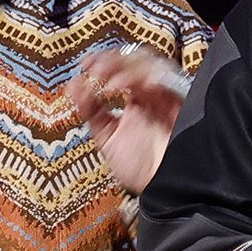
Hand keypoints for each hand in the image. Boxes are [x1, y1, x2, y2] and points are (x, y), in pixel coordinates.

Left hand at [68, 44, 190, 193]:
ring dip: (126, 68)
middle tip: (95, 69)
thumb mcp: (106, 138)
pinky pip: (166, 80)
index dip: (103, 61)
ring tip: (109, 83)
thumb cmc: (141, 171)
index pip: (121, 69)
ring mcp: (165, 98)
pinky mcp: (179, 103)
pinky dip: (145, 78)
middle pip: (135, 60)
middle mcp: (150, 96)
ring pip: (150, 64)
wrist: (163, 190)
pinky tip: (125, 87)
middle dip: (113, 60)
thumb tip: (72, 87)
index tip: (86, 64)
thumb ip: (91, 112)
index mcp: (135, 102)